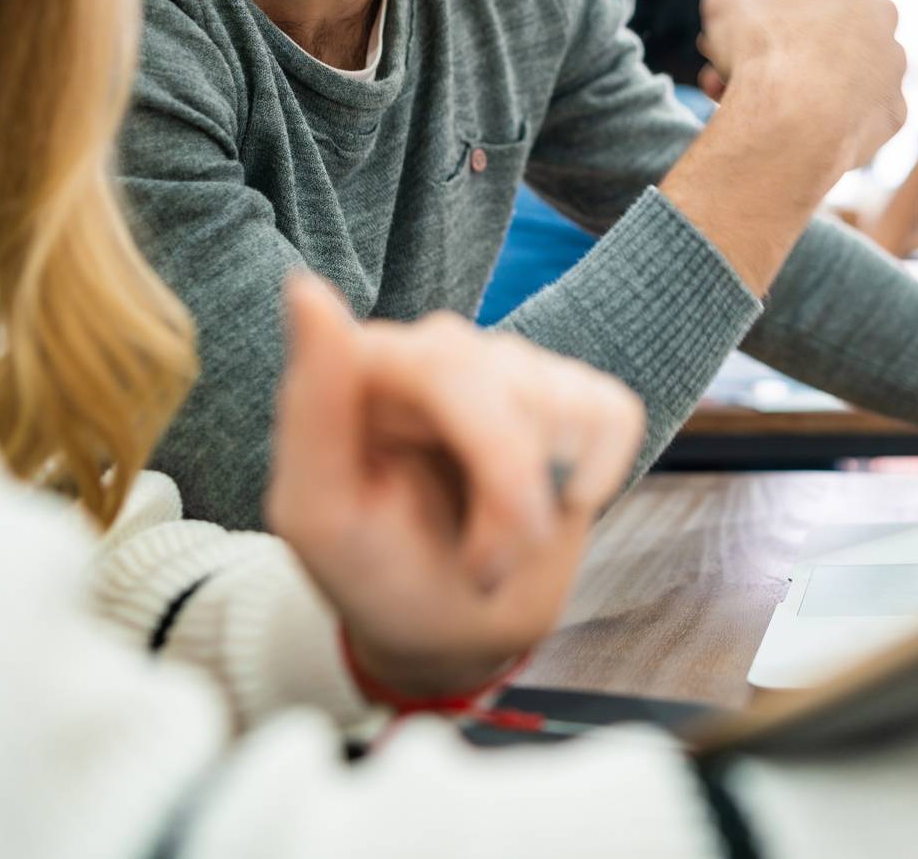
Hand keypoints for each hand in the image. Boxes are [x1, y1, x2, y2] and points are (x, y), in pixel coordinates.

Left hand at [265, 275, 644, 698]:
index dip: (491, 462)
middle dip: (514, 497)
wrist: (449, 632)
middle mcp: (441, 350)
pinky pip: (611, 411)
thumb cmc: (372, 574)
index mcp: (371, 366)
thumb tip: (306, 286)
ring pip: (564, 405)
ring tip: (501, 548)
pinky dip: (597, 475)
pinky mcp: (571, 393)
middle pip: (514, 388)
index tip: (483, 552)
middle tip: (485, 570)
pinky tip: (554, 506)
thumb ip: (313, 404)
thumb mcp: (320, 514)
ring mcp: (512, 368)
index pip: (447, 366)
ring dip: (543, 502)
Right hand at [695, 0, 906, 177]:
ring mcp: (892, 63)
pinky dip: (832, 122)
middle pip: (823, 33)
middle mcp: (878, 13)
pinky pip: (858, 115)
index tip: (739, 34)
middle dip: (783, 51)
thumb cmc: (758, 48)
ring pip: (843, 75)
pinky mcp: (894, 110)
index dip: (761, 12)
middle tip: (741, 75)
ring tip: (765, 108)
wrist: (793, 117)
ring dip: (808, 87)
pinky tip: (799, 132)